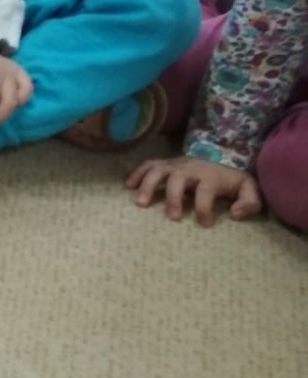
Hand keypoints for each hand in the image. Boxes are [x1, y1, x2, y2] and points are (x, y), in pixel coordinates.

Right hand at [126, 154, 262, 225]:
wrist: (220, 154)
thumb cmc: (231, 179)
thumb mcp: (249, 189)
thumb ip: (249, 203)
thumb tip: (234, 215)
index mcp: (210, 176)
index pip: (206, 191)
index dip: (204, 208)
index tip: (204, 223)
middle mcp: (190, 169)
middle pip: (178, 178)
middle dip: (173, 197)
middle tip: (172, 218)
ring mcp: (175, 164)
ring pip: (158, 170)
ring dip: (148, 185)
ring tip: (141, 203)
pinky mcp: (164, 163)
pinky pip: (147, 165)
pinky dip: (136, 174)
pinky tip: (128, 186)